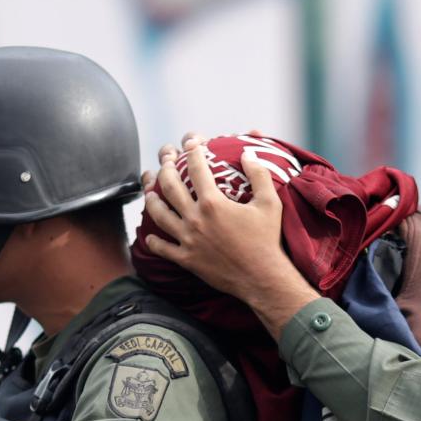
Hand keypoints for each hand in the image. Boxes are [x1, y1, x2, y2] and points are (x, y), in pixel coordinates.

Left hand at [143, 140, 319, 336]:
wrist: (262, 277)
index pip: (197, 168)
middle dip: (164, 168)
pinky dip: (154, 241)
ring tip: (150, 192)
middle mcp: (195, 219)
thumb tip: (248, 154)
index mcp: (213, 202)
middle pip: (170, 187)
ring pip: (160, 215)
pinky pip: (163, 248)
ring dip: (152, 200)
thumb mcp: (270, 203)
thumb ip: (259, 175)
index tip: (190, 143)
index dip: (192, 151)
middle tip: (165, 160)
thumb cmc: (267, 239)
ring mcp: (188, 239)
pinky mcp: (186, 259)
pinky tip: (150, 236)